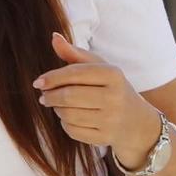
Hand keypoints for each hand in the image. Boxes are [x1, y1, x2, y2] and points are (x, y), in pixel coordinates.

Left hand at [36, 33, 161, 165]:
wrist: (137, 122)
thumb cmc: (113, 89)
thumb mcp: (101, 68)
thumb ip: (76, 54)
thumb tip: (54, 37)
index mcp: (114, 75)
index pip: (75, 73)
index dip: (53, 77)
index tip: (38, 82)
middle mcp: (114, 97)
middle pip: (69, 96)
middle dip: (51, 96)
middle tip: (44, 96)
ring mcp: (111, 119)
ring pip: (68, 115)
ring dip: (57, 110)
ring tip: (58, 105)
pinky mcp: (105, 137)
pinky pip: (73, 131)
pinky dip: (65, 124)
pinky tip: (69, 119)